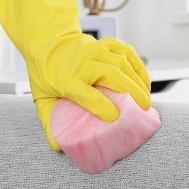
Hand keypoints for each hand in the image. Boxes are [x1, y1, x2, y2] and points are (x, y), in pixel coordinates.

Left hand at [0, 0, 150, 149]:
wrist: (46, 41)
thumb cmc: (45, 73)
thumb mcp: (42, 97)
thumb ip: (49, 121)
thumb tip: (57, 147)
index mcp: (67, 79)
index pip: (87, 93)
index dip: (102, 107)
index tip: (114, 118)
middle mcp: (83, 62)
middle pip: (112, 75)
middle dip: (132, 92)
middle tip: (144, 109)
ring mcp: (96, 50)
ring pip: (122, 63)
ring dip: (138, 81)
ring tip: (146, 99)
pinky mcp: (105, 44)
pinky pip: (127, 52)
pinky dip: (138, 65)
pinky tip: (144, 80)